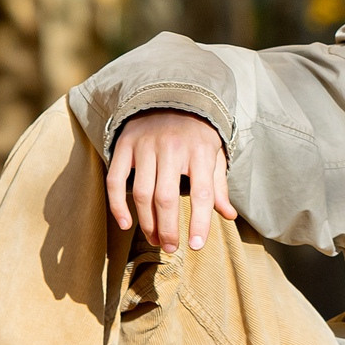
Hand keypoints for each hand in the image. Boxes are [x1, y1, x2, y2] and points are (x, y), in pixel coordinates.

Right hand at [106, 111, 236, 251]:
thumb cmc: (197, 133)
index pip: (203, 193)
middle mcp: (173, 148)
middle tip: (171, 248)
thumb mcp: (214, 153)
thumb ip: (218, 185)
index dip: (199, 221)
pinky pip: (116, 181)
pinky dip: (117, 205)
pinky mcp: (125, 145)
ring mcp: (146, 146)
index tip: (196, 245)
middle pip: (166, 198)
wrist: (170, 96)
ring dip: (146, 222)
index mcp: (201, 151)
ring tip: (154, 240)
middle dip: (168, 229)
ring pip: (141, 193)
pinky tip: (125, 224)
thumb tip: (229, 215)